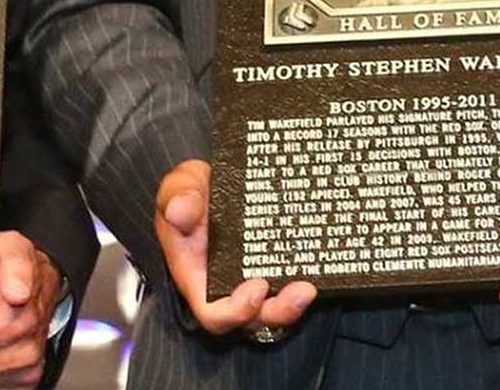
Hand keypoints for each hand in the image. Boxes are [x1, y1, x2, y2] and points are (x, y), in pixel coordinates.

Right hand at [153, 160, 314, 336]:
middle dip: (279, 311)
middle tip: (302, 291)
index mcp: (197, 276)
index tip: (257, 287)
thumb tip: (180, 210)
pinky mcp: (273, 266)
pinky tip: (322, 261)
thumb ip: (177, 197)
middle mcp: (226, 285)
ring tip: (311, 286)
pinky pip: (290, 283)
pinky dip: (305, 277)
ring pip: (275, 306)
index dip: (236, 311)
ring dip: (294, 302)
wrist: (212, 183)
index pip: (213, 312)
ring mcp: (252, 277)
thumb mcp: (179, 186)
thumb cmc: (191, 192)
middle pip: (253, 317)